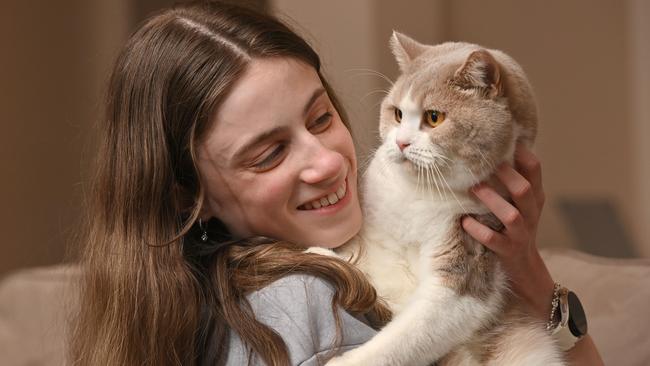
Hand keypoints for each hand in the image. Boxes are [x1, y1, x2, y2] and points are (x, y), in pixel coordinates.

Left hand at [461, 144, 554, 320]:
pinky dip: (478, 229)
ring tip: (474, 189)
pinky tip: (465, 221)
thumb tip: (493, 151)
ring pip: (511, 215)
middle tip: (484, 164)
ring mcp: (520, 234)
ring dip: (491, 200)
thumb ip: (512, 181)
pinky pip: (493, 239)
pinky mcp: (508, 251)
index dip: (522, 153)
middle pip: (524, 189)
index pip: (535, 170)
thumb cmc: (516, 229)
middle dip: (505, 175)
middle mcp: (531, 213)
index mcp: (534, 198)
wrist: (526, 271)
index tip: (505, 139)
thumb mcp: (521, 204)